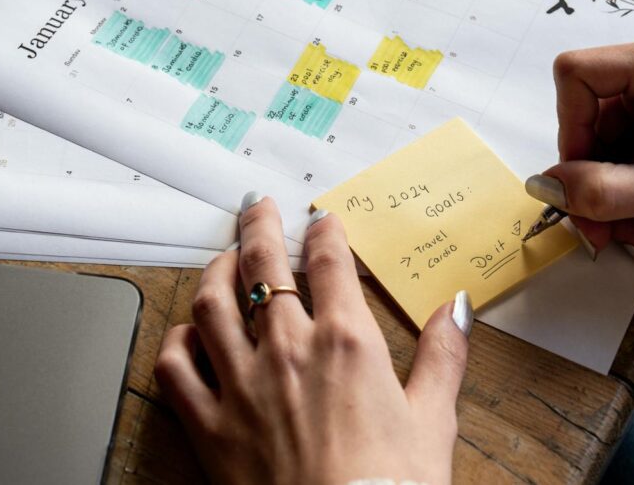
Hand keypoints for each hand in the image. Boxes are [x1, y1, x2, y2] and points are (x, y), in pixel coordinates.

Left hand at [155, 195, 471, 484]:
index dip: (325, 232)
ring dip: (214, 272)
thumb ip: (442, 356)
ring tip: (221, 258)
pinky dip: (178, 342)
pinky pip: (177, 369)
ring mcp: (241, 385)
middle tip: (258, 207)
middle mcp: (287, 350)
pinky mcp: (209, 425)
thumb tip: (456, 308)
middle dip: (259, 226)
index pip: (329, 262)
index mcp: (346, 342)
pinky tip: (187, 333)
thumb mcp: (434, 420)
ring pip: (212, 305)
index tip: (323, 221)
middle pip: (263, 267)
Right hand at [525, 33, 633, 262]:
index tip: (580, 176)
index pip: (577, 76)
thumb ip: (603, 191)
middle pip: (586, 117)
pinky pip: (624, 151)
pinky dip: (628, 190)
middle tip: (603, 229)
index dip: (569, 128)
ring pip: (602, 142)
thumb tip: (545, 187)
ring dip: (610, 194)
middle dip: (591, 179)